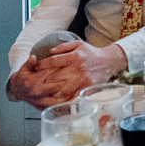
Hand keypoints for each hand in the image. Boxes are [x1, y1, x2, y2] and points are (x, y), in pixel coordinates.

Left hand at [11, 40, 127, 106]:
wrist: (109, 61)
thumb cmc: (91, 53)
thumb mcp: (78, 44)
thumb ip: (63, 47)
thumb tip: (49, 51)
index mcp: (74, 57)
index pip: (53, 61)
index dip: (42, 65)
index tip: (35, 68)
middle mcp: (77, 68)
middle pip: (55, 77)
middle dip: (43, 80)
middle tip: (35, 83)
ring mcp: (82, 79)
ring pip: (63, 89)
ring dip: (52, 93)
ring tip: (44, 94)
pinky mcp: (87, 87)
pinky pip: (73, 96)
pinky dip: (65, 100)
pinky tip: (58, 101)